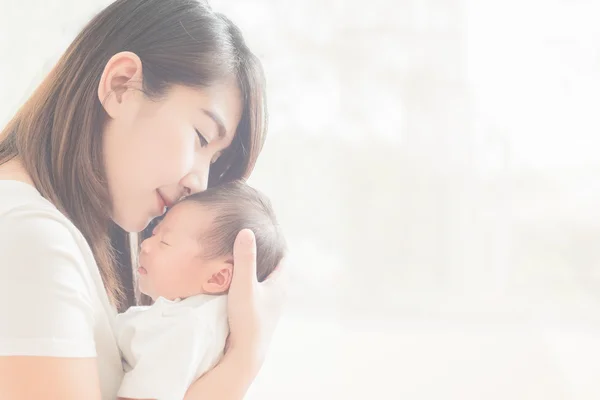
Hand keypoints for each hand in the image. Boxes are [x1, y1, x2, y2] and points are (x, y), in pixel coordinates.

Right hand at [226, 229, 286, 365]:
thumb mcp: (244, 285)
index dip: (276, 240)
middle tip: (252, 237)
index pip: (284, 255)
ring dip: (258, 268)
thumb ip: (245, 259)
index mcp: (280, 283)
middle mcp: (279, 293)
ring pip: (266, 280)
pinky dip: (252, 282)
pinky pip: (259, 291)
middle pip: (275, 266)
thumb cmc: (247, 320)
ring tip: (243, 255)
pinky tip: (239, 282)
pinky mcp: (261, 314)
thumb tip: (247, 231)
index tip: (265, 228)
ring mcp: (271, 305)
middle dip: (266, 252)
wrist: (245, 354)